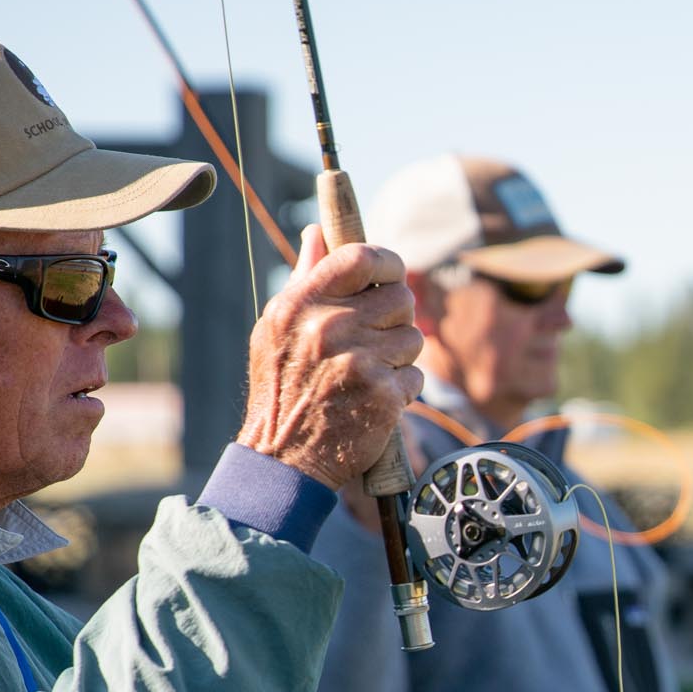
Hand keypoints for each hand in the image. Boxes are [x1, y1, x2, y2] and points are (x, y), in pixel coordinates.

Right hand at [237, 226, 421, 490]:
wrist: (282, 458)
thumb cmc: (280, 388)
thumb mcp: (276, 328)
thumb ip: (304, 279)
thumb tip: (316, 233)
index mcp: (301, 305)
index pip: (361, 256)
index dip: (388, 262)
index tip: (392, 274)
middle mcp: (329, 328)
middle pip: (400, 297)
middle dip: (397, 318)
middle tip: (377, 338)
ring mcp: (358, 361)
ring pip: (414, 337)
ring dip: (400, 356)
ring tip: (370, 373)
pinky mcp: (383, 395)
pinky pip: (416, 376)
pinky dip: (403, 389)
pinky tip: (375, 399)